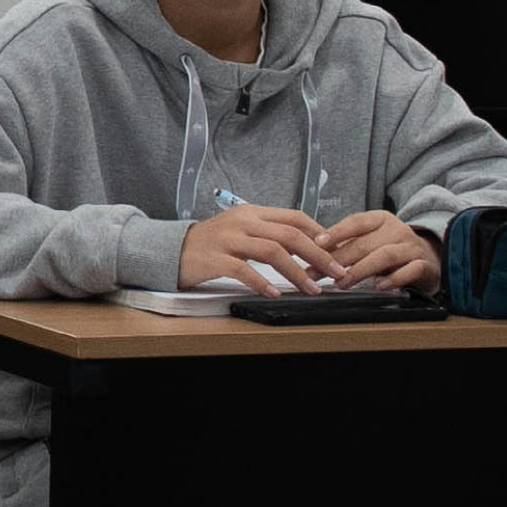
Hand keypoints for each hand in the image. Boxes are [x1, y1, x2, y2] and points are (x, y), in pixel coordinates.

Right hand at [172, 204, 333, 293]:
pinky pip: (244, 270)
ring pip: (272, 251)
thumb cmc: (211, 244)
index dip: (319, 233)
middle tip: (335, 272)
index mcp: (252, 212)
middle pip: (289, 234)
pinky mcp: (214, 259)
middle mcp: (242, 222)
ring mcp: (228, 239)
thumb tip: (304, 244)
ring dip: (296, 272)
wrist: (171, 250)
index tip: (335, 250)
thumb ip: (267, 232)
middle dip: (318, 255)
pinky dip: (262, 282)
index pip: (294, 217)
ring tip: (311, 289)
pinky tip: (275, 293)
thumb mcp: (241, 230)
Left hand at [313, 212, 438, 296]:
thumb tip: (314, 251)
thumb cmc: (393, 249)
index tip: (317, 243)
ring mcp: (411, 248)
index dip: (336, 232)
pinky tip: (379, 286)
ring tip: (343, 282)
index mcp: (381, 220)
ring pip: (385, 256)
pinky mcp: (424, 265)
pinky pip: (410, 271)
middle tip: (319, 273)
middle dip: (339, 259)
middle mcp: (397, 231)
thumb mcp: (372, 241)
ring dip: (361, 270)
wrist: (430, 257)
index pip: (356, 222)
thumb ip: (348, 244)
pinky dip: (394, 279)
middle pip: (365, 243)